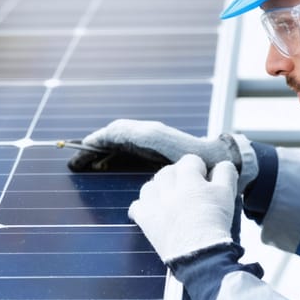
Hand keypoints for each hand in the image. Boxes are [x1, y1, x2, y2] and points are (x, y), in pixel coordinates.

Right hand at [66, 119, 254, 184]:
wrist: (224, 162)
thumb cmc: (202, 160)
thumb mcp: (172, 154)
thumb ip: (146, 139)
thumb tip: (112, 132)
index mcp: (150, 133)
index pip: (115, 132)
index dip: (95, 140)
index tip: (79, 150)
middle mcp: (149, 134)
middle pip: (113, 137)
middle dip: (93, 148)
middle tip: (74, 162)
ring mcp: (152, 141)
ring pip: (119, 144)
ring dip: (101, 153)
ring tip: (84, 166)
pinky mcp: (156, 150)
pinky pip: (128, 150)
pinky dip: (112, 157)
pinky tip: (105, 168)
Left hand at [128, 155, 238, 262]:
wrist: (199, 254)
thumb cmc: (215, 222)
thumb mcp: (227, 193)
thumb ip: (225, 173)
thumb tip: (221, 165)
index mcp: (187, 176)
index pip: (191, 160)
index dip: (200, 170)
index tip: (206, 183)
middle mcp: (166, 185)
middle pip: (169, 171)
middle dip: (179, 178)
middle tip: (192, 194)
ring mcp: (152, 202)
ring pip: (150, 185)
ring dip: (160, 189)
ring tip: (172, 201)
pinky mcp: (145, 220)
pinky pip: (136, 206)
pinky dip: (143, 207)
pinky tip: (154, 212)